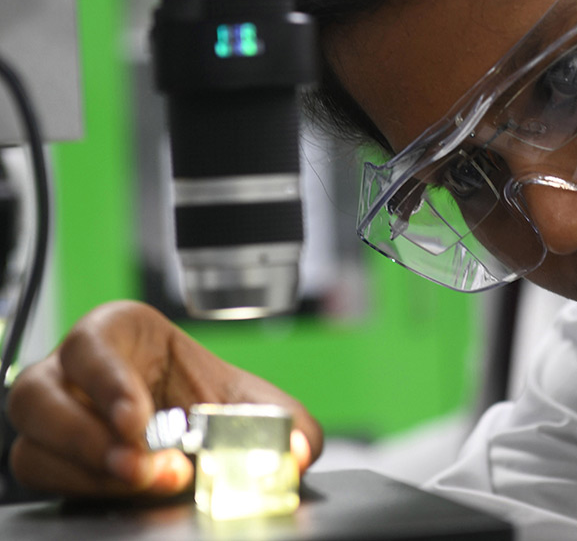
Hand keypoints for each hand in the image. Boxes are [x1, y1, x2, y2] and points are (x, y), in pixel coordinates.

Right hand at [5, 300, 322, 496]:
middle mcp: (71, 371)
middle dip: (91, 438)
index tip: (136, 419)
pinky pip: (40, 473)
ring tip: (139, 479)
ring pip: (32, 441)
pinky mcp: (49, 456)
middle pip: (41, 396)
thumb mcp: (255, 404)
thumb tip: (298, 452)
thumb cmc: (212, 401)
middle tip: (142, 465)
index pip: (91, 346)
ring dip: (84, 468)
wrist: (199, 432)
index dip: (107, 381)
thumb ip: (287, 423)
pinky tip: (123, 489)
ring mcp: (53, 414)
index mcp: (117, 334)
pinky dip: (79, 485)